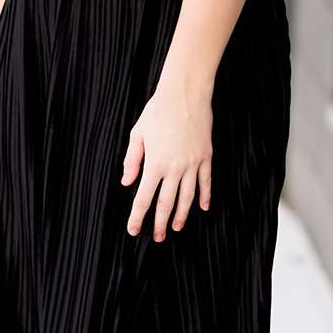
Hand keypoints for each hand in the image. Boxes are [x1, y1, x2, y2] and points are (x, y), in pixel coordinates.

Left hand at [121, 77, 212, 240]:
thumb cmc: (158, 111)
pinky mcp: (206, 157)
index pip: (144, 197)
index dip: (138, 217)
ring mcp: (192, 164)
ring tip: (177, 227)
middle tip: (157, 238)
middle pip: (166, 203)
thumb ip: (132, 160)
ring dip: (181, 215)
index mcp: (154, 163)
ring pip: (187, 197)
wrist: (186, 94)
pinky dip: (205, 197)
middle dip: (160, 223)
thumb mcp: (138, 134)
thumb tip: (126, 182)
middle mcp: (174, 168)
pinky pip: (206, 182)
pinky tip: (202, 208)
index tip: (133, 230)